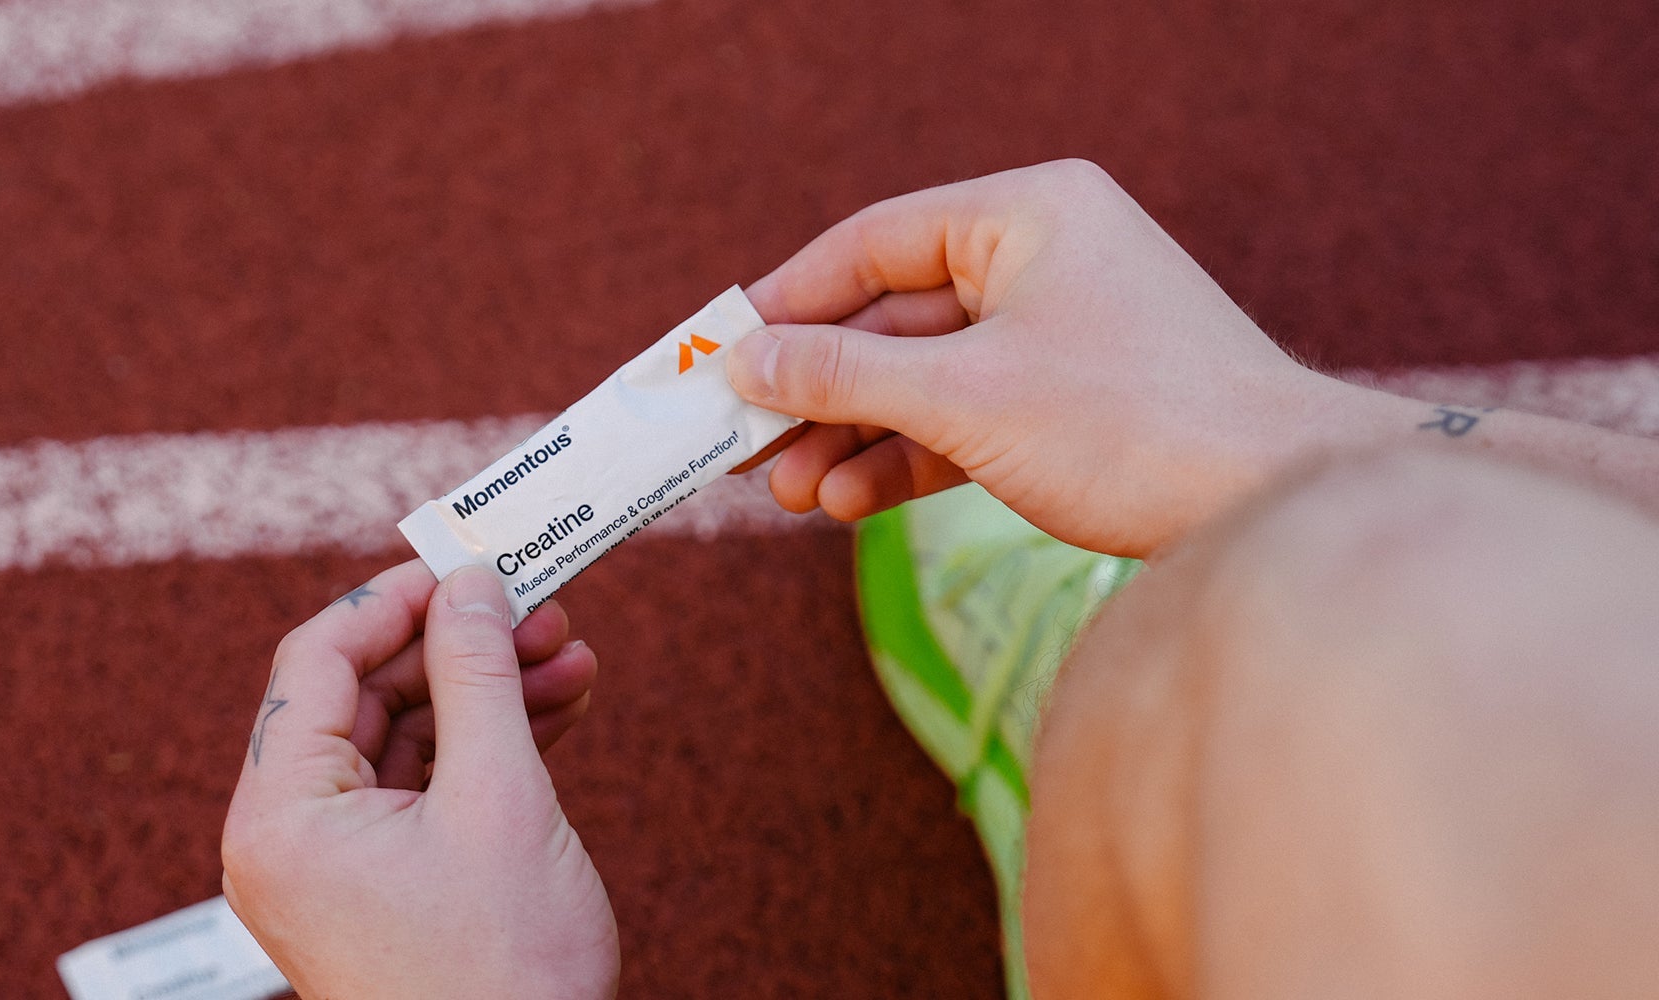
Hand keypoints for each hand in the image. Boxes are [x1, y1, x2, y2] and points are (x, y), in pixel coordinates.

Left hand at [221, 561, 617, 999]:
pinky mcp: (386, 883)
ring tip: (570, 655)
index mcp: (281, 816)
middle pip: (366, 694)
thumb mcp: (499, 799)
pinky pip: (427, 786)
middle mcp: (292, 836)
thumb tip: (471, 584)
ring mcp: (338, 864)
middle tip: (539, 603)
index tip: (470, 560)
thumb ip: (480, 675)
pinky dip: (489, 746)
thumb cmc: (502, 975)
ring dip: (488, 691)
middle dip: (461, 645)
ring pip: (406, 736)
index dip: (397, 598)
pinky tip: (559, 707)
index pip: (318, 660)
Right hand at [729, 159, 1375, 557]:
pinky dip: (907, 459)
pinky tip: (849, 504)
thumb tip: (743, 364)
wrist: (1274, 505)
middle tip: (740, 446)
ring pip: (922, 378)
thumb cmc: (1137, 425)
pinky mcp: (1068, 402)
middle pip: (890, 318)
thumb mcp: (966, 398)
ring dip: (851, 437)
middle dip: (815, 392)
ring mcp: (1058, 332)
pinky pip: (962, 418)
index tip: (719, 354)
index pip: (873, 241)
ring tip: (787, 492)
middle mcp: (1042, 258)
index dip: (787, 301)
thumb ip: (843, 376)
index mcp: (1029, 213)